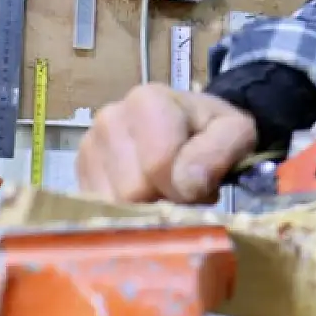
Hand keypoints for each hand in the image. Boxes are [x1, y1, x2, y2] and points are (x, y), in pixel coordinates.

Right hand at [78, 84, 256, 203]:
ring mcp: (89, 146)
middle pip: (132, 191)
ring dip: (144, 209)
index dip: (184, 188)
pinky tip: (143, 198)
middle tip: (182, 192)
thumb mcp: (235, 132)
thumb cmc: (212, 131)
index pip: (158, 165)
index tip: (200, 187)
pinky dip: (124, 214)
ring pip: (112, 206)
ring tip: (163, 191)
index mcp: (148, 102)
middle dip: (163, 201)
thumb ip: (220, 152)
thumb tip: (187, 182)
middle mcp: (110, 119)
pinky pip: (97, 210)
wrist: (190, 126)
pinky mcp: (80, 172)